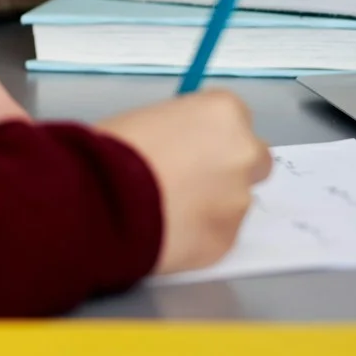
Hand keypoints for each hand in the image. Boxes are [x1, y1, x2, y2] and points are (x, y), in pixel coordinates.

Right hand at [97, 92, 272, 275]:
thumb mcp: (147, 120)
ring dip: (211, 205)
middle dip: (229, 169)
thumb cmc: (112, 149)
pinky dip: (198, 234)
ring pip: (234, 202)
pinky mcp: (227, 241)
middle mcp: (243, 153)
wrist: (101, 199)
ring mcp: (239, 201)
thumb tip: (184, 147)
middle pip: (254, 161)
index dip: (212, 135)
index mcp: (223, 113)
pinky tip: (166, 231)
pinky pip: (218, 234)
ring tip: (166, 210)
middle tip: (190, 179)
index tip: (192, 146)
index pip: (237, 120)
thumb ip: (181, 132)